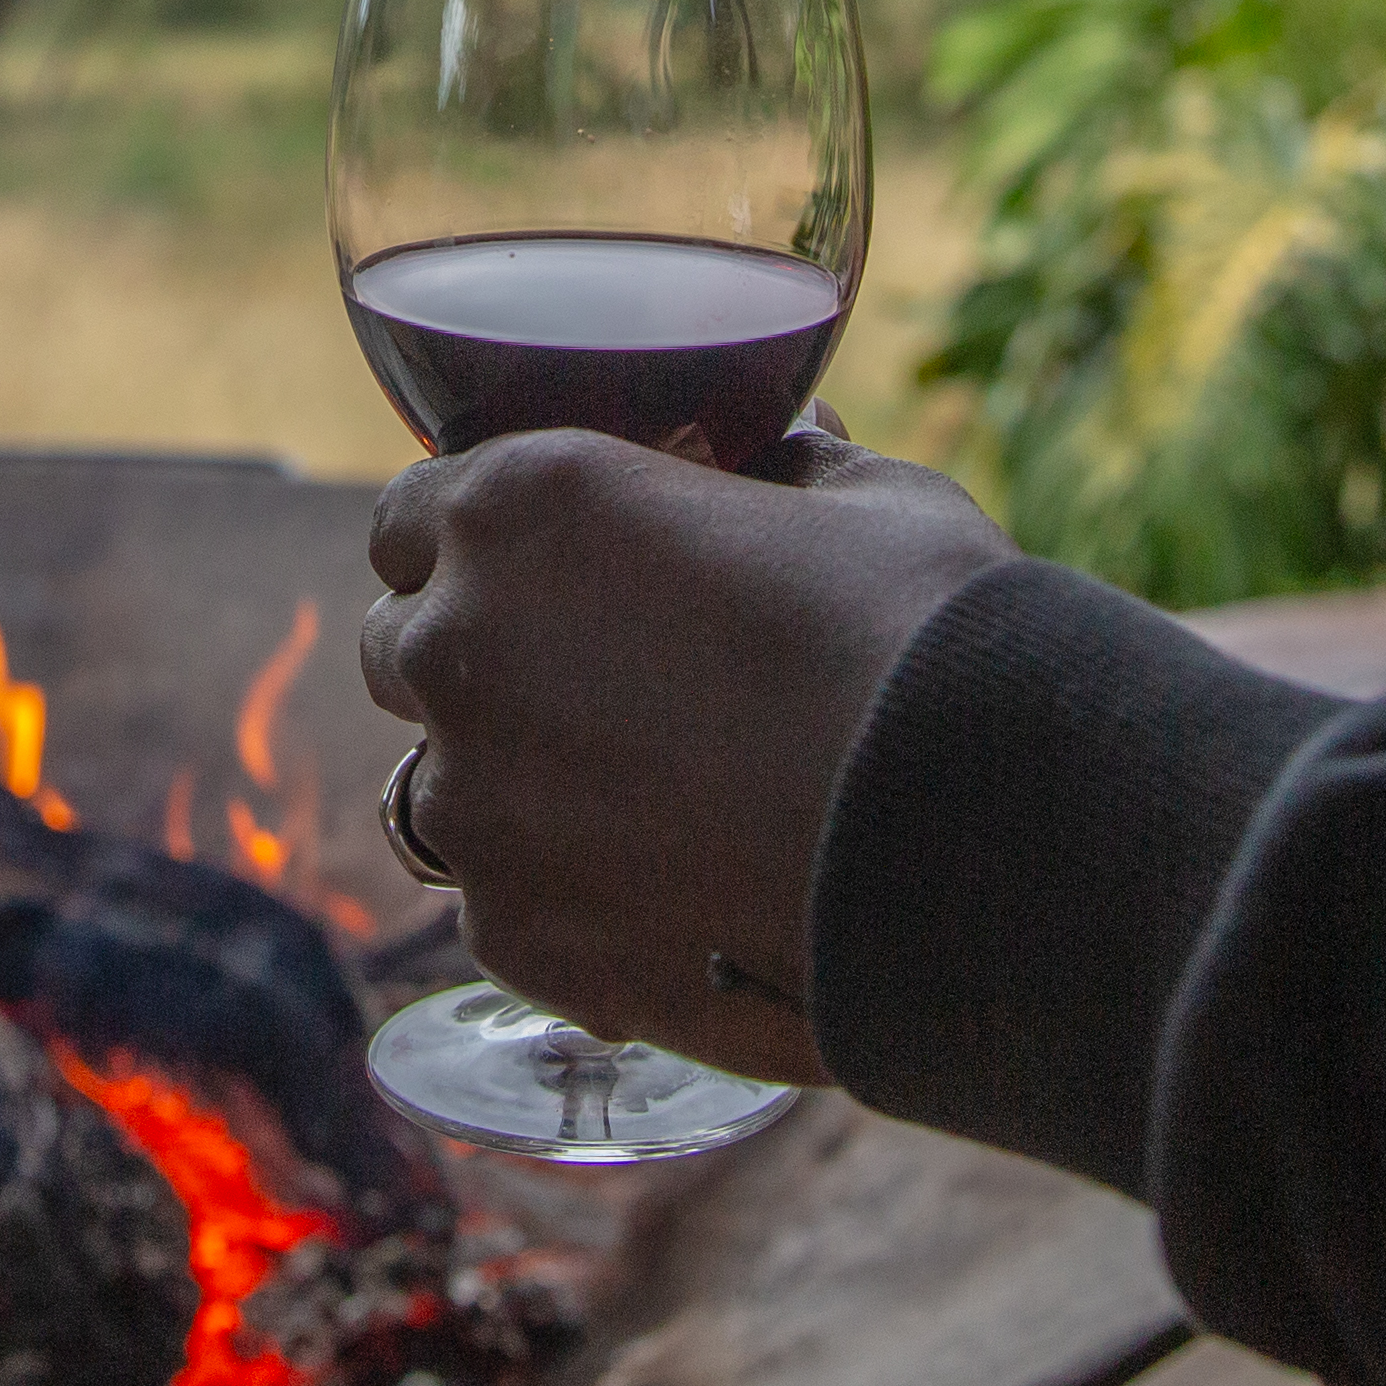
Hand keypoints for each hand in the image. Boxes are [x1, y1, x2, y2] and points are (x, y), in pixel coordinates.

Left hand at [358, 423, 1016, 1084]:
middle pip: (405, 650)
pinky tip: (666, 896)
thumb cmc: (926, 637)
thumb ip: (786, 470)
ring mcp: (471, 805)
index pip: (410, 517)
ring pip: (437, 789)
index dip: (477, 546)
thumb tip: (791, 447)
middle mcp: (458, 647)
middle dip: (478, 662)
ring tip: (637, 810)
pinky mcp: (511, 938)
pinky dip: (560, 898)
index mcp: (518, 508)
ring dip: (507, 789)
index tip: (543, 575)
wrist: (979, 842)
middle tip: (598, 689)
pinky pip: (497, 905)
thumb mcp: (863, 503)